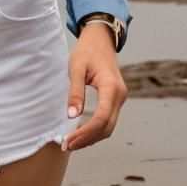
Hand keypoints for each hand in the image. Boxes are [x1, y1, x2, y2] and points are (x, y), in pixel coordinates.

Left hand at [62, 24, 126, 151]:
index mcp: (111, 87)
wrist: (100, 39)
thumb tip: (72, 116)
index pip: (101, 118)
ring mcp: (119, 98)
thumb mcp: (76, 67)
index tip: (69, 140)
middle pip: (107, 127)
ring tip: (72, 143)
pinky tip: (81, 133)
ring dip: (92, 137)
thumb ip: (75, 91)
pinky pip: (108, 120)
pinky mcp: (115, 99)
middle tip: (67, 145)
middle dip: (88, 139)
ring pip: (109, 126)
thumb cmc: (87, 51)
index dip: (85, 133)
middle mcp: (120, 95)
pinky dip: (96, 130)